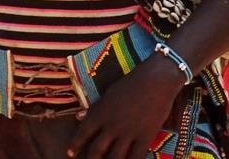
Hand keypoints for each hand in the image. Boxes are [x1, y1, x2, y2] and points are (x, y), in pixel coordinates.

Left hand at [68, 57, 182, 158]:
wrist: (158, 78)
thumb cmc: (133, 82)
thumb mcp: (110, 92)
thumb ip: (95, 107)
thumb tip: (78, 116)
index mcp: (101, 113)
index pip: (82, 134)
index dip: (75, 146)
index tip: (70, 154)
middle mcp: (112, 126)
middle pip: (96, 151)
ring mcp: (129, 133)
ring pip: (115, 158)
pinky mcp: (145, 136)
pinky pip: (136, 157)